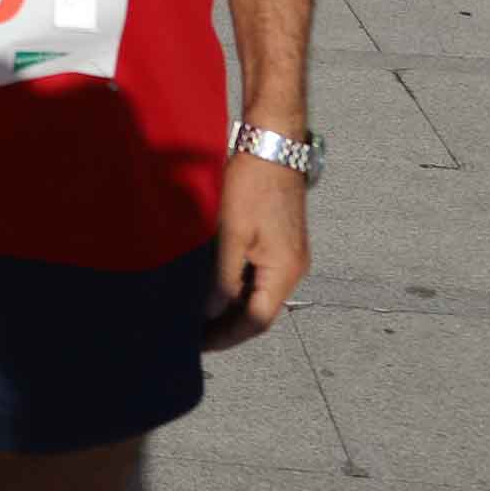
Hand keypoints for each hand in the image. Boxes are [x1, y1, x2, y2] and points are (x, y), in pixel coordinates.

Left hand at [204, 150, 308, 350]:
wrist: (273, 146)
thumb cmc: (252, 185)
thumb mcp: (231, 234)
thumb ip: (223, 277)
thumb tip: (212, 312)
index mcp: (284, 272)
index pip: (256, 320)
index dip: (227, 336)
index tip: (199, 344)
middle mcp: (294, 270)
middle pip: (261, 311)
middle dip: (230, 326)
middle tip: (195, 333)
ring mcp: (290, 256)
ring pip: (261, 295)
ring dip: (234, 308)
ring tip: (201, 315)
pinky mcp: (283, 243)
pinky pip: (262, 277)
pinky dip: (240, 288)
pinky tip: (217, 287)